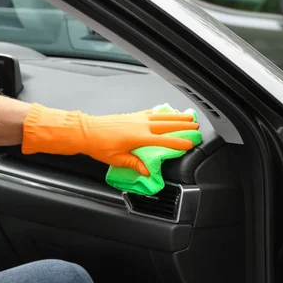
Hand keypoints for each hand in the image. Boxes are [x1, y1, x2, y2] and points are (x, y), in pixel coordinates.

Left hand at [22, 105, 198, 174]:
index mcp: (138, 137)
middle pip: (167, 125)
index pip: (164, 141)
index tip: (190, 143)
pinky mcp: (132, 115)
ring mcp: (136, 118)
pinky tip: (167, 112)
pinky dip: (162, 112)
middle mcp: (140, 125)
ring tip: (189, 117)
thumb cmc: (99, 145)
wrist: (86, 131)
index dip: (178, 143)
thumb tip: (147, 171)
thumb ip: (134, 164)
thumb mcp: (117, 159)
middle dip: (183, 126)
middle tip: (196, 127)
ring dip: (176, 117)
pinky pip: (151, 113)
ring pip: (162, 117)